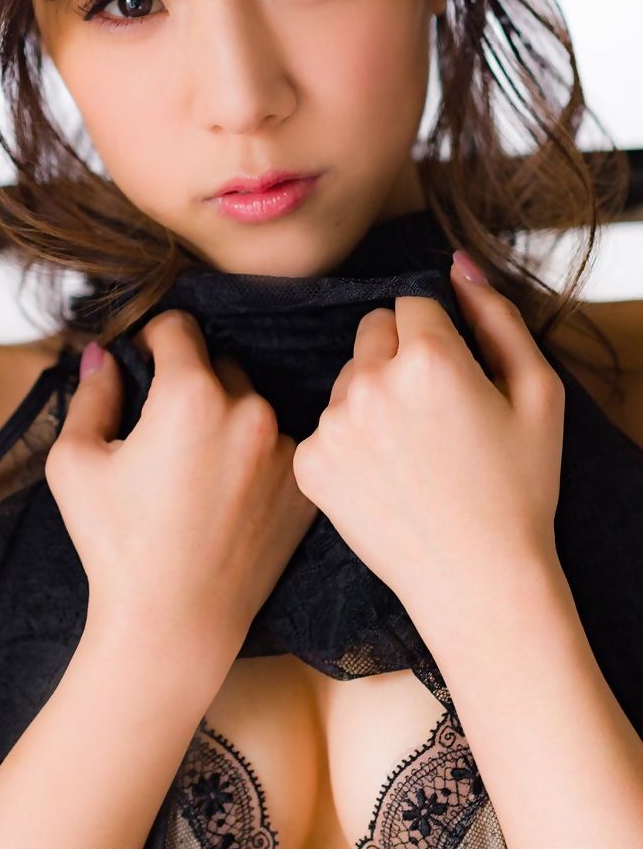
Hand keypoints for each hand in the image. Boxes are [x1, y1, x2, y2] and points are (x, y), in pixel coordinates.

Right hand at [45, 310, 317, 646]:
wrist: (172, 625)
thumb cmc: (114, 545)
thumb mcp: (76, 462)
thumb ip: (91, 393)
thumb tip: (104, 355)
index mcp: (192, 395)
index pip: (179, 326)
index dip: (152, 340)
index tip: (143, 366)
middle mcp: (250, 411)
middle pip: (220, 363)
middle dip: (191, 382)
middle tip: (165, 430)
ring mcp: (285, 449)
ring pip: (253, 406)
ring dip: (228, 418)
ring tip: (198, 470)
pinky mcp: (304, 486)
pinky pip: (280, 447)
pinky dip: (257, 457)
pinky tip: (228, 495)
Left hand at [291, 252, 565, 649]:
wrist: (478, 584)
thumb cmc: (519, 490)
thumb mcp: (538, 393)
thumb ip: (497, 315)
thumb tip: (458, 264)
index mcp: (431, 358)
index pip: (413, 301)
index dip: (439, 337)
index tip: (453, 379)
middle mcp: (371, 382)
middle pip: (372, 330)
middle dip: (400, 355)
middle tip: (432, 414)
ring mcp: (333, 424)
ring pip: (347, 376)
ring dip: (371, 395)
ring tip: (410, 452)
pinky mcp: (310, 462)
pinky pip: (326, 423)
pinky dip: (349, 440)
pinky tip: (383, 477)